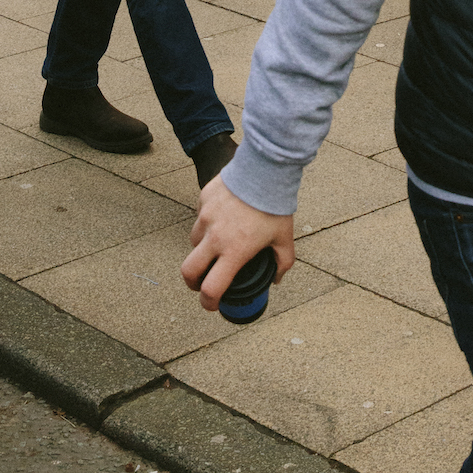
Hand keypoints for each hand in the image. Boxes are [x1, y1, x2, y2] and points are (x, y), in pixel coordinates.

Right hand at [184, 173, 296, 310]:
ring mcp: (206, 216)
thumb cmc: (275, 204)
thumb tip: (276, 279)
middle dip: (192, 283)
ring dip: (201, 250)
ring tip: (216, 247)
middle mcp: (215, 237)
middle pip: (188, 271)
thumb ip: (283, 262)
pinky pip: (199, 217)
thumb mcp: (284, 238)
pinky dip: (206, 223)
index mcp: (234, 251)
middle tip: (201, 284)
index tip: (212, 304)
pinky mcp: (203, 199)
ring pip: (193, 242)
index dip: (208, 303)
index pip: (211, 289)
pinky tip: (222, 218)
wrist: (265, 168)